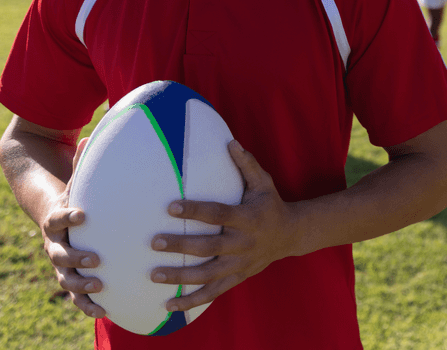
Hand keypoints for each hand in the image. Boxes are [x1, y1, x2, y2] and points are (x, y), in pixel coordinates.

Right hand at [43, 137, 105, 318]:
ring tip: (100, 286)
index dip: (68, 216)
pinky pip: (74, 295)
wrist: (50, 213)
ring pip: (64, 278)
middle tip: (97, 259)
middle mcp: (53, 242)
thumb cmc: (73, 194)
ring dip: (80, 285)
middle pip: (58, 254)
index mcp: (56, 217)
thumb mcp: (76, 179)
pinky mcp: (68, 276)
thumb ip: (82, 163)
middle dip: (76, 258)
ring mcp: (59, 262)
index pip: (58, 216)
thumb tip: (92, 133)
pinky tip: (104, 311)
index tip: (83, 214)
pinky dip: (85, 304)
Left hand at [150, 141, 298, 312]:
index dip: (195, 211)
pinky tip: (169, 305)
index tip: (170, 207)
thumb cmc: (270, 204)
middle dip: (181, 246)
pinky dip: (191, 301)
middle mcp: (243, 243)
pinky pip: (212, 292)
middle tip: (154, 243)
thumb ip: (246, 164)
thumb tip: (230, 141)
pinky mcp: (237, 277)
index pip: (218, 214)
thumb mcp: (263, 183)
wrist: (291, 235)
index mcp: (248, 218)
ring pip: (208, 275)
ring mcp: (240, 264)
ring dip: (181, 277)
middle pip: (209, 247)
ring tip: (154, 275)